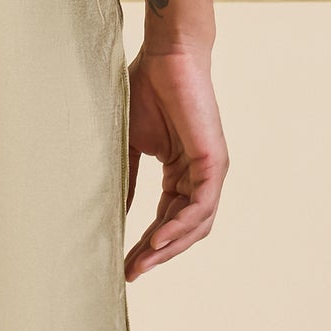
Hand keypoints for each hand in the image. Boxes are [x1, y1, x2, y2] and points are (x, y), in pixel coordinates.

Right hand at [123, 39, 228, 280]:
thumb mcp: (132, 146)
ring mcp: (211, 169)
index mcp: (182, 172)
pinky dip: (181, 226)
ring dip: (169, 247)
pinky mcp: (214, 160)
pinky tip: (158, 240)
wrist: (164, 57)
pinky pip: (201, 205)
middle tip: (131, 273)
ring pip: (196, 224)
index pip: (167, 219)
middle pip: (184, 229)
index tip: (124, 266)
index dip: (147, 245)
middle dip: (157, 254)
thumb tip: (116, 215)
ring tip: (141, 263)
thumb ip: (129, 181)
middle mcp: (200, 175)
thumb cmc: (146, 91)